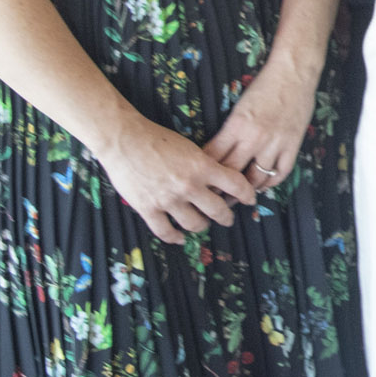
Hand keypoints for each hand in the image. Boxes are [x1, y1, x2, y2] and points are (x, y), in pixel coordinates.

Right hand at [98, 117, 260, 243]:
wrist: (125, 140)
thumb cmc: (157, 138)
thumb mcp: (189, 148)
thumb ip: (203, 165)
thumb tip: (216, 180)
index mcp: (202, 167)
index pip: (236, 185)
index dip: (247, 194)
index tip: (250, 199)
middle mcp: (189, 186)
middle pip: (217, 210)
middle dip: (226, 216)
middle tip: (227, 218)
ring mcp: (168, 200)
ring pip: (194, 224)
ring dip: (202, 226)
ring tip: (203, 224)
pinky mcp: (148, 209)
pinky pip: (165, 231)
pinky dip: (175, 237)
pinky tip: (180, 237)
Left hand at [203, 58, 318, 190]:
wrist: (294, 72)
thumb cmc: (264, 85)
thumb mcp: (239, 108)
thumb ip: (229, 132)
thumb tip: (216, 154)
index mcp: (236, 126)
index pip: (214, 158)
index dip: (204, 173)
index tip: (199, 182)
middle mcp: (255, 138)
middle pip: (232, 172)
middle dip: (220, 189)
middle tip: (212, 199)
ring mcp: (276, 143)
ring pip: (256, 178)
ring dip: (245, 191)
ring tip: (237, 198)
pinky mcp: (293, 145)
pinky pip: (280, 173)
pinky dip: (270, 183)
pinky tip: (262, 186)